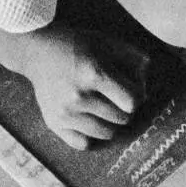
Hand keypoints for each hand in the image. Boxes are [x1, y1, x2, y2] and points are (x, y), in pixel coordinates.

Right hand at [19, 27, 150, 148]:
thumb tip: (147, 84)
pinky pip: (83, 144)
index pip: (131, 101)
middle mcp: (78, 96)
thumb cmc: (77, 45)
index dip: (137, 96)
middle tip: (118, 99)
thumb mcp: (107, 42)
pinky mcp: (54, 123)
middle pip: (121, 119)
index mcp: (94, 74)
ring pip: (105, 134)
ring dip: (111, 124)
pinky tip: (90, 120)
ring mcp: (65, 113)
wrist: (38, 52)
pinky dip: (91, 136)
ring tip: (106, 110)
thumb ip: (133, 58)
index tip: (131, 90)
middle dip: (125, 110)